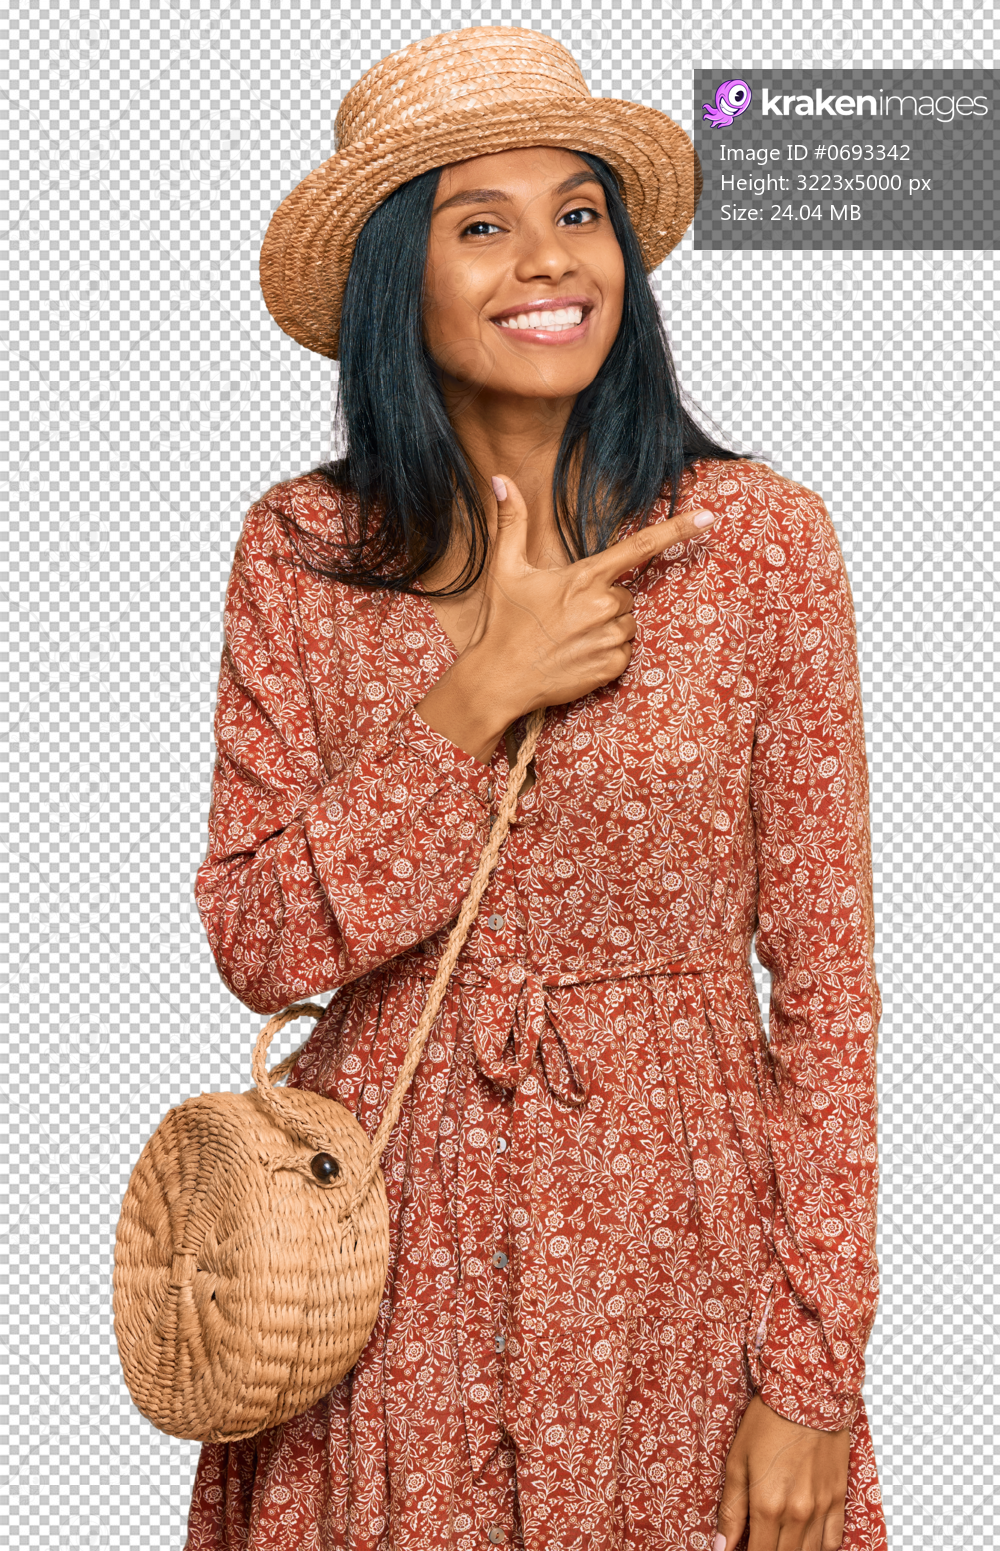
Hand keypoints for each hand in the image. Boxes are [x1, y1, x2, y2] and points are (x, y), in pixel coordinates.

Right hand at [414, 473, 717, 760]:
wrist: (498, 681)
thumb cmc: (501, 625)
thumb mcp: (504, 569)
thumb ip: (511, 521)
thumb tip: (499, 479)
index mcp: (584, 577)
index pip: (640, 547)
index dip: (678, 530)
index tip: (709, 518)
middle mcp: (603, 606)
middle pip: (626, 595)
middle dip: (604, 602)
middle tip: (566, 616)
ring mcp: (610, 639)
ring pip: (627, 624)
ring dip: (607, 628)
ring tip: (570, 638)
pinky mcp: (611, 667)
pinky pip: (624, 653)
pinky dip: (607, 654)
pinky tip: (577, 657)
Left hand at [714, 1395, 850, 1550]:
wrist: (809, 1393)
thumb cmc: (768, 1421)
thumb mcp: (738, 1461)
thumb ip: (731, 1509)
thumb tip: (720, 1548)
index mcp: (767, 1506)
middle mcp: (797, 1514)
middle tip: (758, 1541)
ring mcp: (821, 1509)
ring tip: (778, 1542)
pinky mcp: (838, 1499)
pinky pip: (832, 1542)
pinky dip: (819, 1549)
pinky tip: (805, 1544)